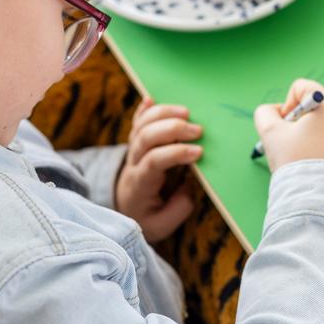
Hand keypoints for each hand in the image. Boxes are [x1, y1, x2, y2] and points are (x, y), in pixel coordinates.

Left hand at [115, 98, 202, 241]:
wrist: (124, 209)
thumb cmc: (145, 216)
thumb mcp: (161, 225)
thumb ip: (178, 207)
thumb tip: (192, 184)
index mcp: (140, 184)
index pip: (154, 161)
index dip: (176, 153)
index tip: (199, 153)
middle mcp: (133, 163)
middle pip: (145, 137)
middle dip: (172, 129)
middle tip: (198, 130)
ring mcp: (132, 151)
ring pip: (141, 125)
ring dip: (163, 114)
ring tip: (186, 112)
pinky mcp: (135, 143)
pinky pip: (135, 122)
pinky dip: (143, 109)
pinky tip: (151, 98)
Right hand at [253, 80, 323, 172]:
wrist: (322, 199)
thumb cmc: (296, 162)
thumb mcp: (270, 133)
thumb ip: (265, 113)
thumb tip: (274, 111)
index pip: (302, 87)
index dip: (287, 104)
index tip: (285, 127)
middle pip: (315, 106)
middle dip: (299, 121)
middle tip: (292, 144)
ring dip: (311, 135)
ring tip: (305, 157)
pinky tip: (317, 164)